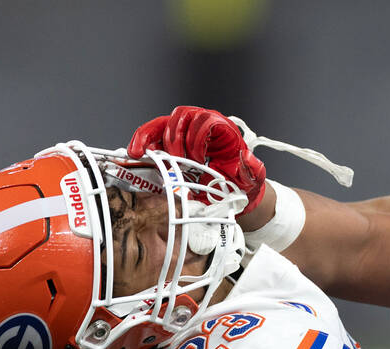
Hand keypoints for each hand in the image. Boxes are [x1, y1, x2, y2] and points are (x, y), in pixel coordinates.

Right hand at [128, 106, 266, 215]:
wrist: (233, 192)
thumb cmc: (241, 182)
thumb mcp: (252, 178)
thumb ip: (253, 169)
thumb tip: (247, 156)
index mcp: (224, 129)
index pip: (206, 120)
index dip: (198, 138)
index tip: (198, 159)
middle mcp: (203, 124)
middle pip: (182, 116)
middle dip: (175, 137)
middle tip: (175, 160)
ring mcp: (186, 131)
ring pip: (164, 122)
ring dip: (153, 137)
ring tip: (143, 153)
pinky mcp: (173, 141)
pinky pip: (154, 134)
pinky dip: (144, 141)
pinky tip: (136, 152)